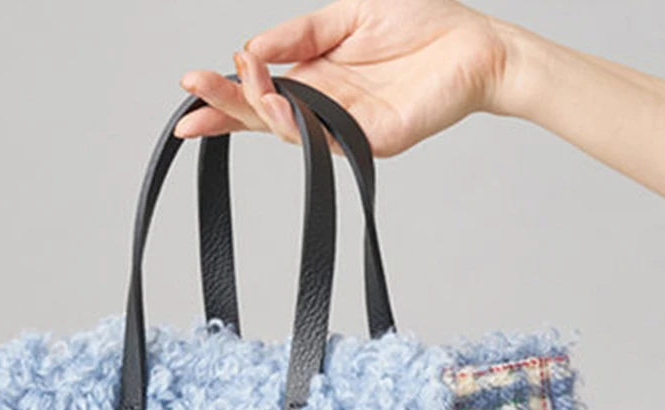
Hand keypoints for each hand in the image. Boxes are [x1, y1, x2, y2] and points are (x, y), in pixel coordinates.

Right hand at [174, 0, 515, 156]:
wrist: (476, 45)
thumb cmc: (419, 23)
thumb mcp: (346, 14)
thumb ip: (300, 33)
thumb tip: (252, 48)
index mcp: (315, 74)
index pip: (259, 88)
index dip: (223, 93)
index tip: (188, 87)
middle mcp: (323, 105)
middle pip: (262, 113)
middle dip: (225, 106)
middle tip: (191, 97)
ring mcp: (344, 127)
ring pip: (288, 128)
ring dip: (260, 108)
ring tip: (246, 83)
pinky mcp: (369, 141)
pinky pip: (325, 137)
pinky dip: (298, 123)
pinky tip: (278, 104)